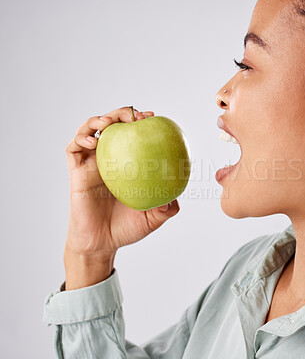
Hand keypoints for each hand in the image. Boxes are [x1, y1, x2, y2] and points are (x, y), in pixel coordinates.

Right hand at [65, 106, 179, 261]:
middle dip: (122, 114)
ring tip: (110, 121)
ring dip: (99, 119)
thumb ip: (167, 208)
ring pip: (90, 131)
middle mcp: (108, 160)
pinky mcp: (77, 173)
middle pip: (112, 127)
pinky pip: (73, 150)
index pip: (132, 136)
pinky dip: (80, 139)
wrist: (101, 244)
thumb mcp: (153, 218)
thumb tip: (176, 196)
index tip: (153, 117)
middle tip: (135, 116)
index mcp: (126, 166)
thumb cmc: (126, 229)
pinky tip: (93, 141)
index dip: (140, 123)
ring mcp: (91, 165)